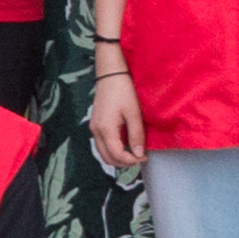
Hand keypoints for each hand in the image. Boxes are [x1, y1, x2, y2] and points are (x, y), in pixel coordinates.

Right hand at [88, 62, 145, 178]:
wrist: (110, 75)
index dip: (132, 161)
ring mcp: (94, 128)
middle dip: (124, 162)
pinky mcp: (95, 124)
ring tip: (133, 153)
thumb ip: (136, 135)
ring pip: (103, 153)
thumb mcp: (134, 113)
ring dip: (118, 157)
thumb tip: (138, 154)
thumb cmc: (123, 91)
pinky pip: (102, 144)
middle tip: (139, 157)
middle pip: (107, 158)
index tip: (145, 156)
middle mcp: (96, 131)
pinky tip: (125, 144)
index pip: (117, 155)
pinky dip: (112, 150)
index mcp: (105, 129)